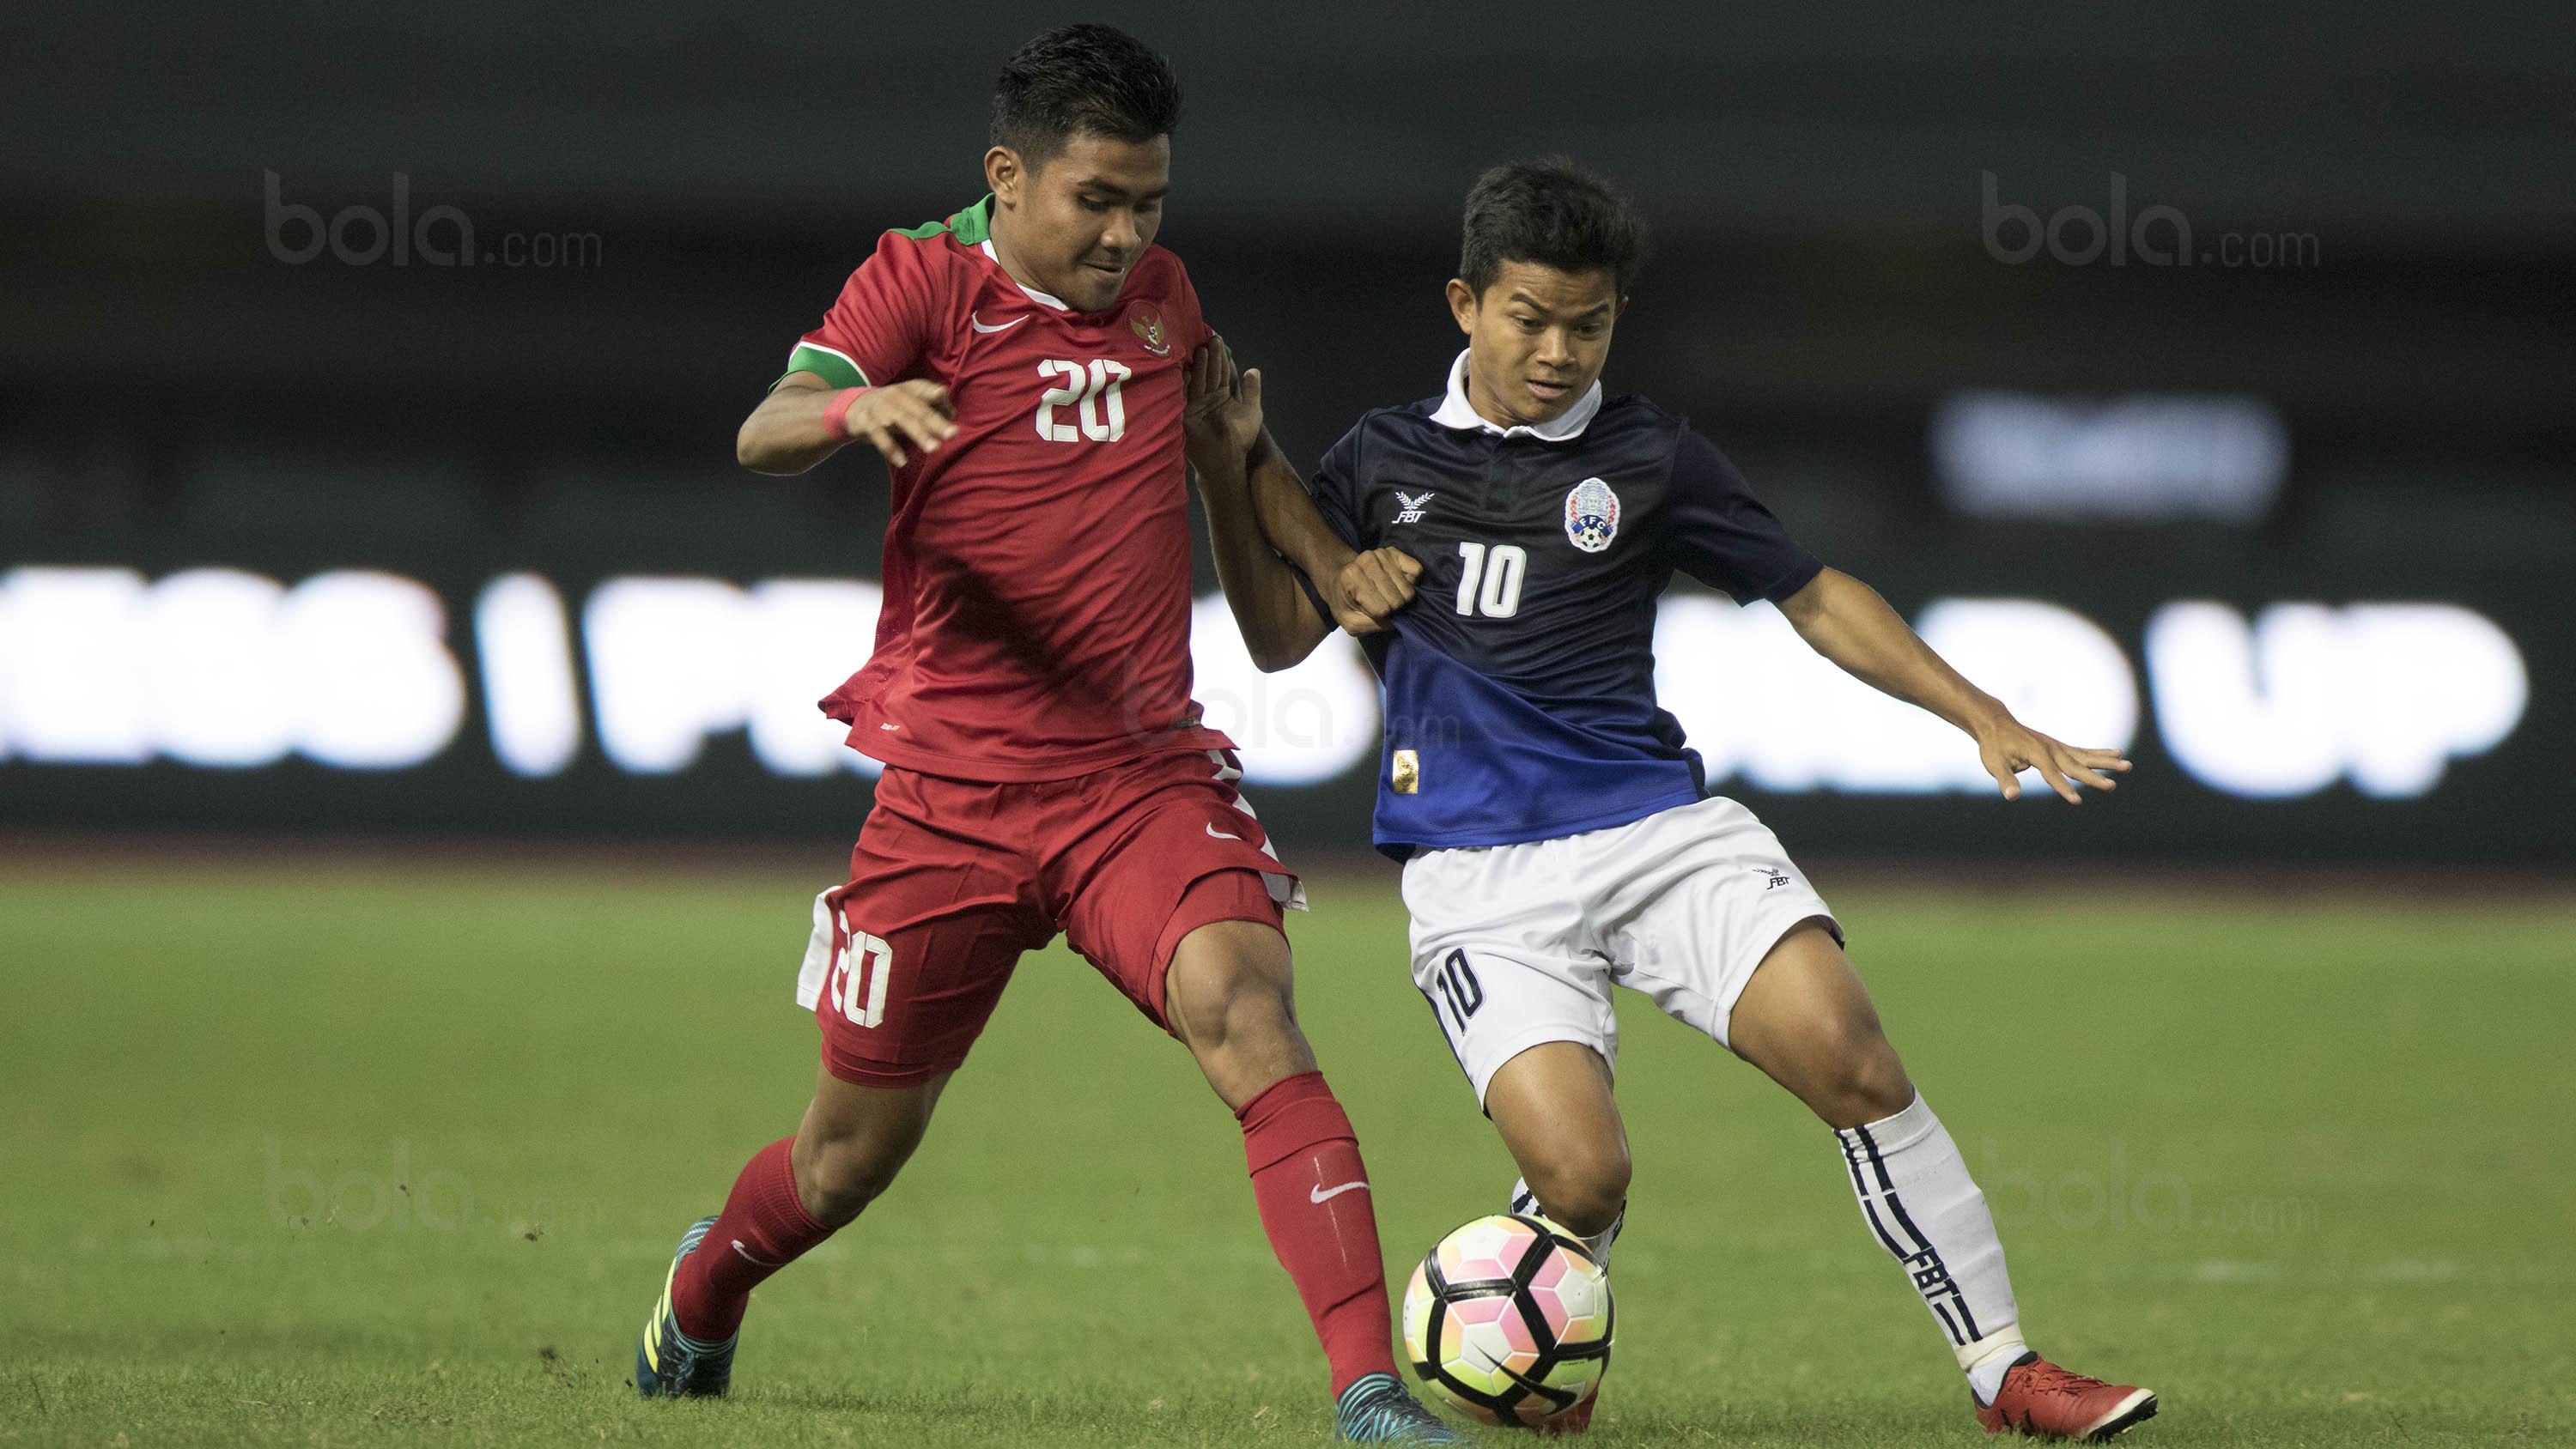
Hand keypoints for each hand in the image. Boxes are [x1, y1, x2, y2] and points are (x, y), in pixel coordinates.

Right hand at [842, 380, 955, 466]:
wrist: (855, 406)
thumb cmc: (893, 407)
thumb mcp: (911, 402)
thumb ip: (933, 406)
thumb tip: (952, 414)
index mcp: (909, 389)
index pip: (923, 389)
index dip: (934, 393)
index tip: (944, 398)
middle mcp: (895, 395)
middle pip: (919, 409)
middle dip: (936, 422)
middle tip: (952, 434)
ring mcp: (880, 408)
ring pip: (901, 420)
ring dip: (919, 434)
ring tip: (934, 448)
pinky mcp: (865, 421)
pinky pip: (878, 435)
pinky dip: (890, 448)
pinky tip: (902, 461)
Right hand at [1183, 337, 1262, 467]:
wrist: (1225, 460)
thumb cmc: (1239, 439)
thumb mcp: (1251, 411)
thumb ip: (1252, 391)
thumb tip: (1254, 370)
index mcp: (1224, 395)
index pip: (1223, 371)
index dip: (1222, 356)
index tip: (1219, 339)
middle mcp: (1209, 396)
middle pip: (1211, 372)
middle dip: (1212, 355)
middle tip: (1212, 337)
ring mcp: (1197, 403)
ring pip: (1201, 379)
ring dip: (1202, 364)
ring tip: (1204, 347)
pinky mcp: (1187, 412)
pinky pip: (1188, 393)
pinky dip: (1190, 380)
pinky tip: (1190, 367)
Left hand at [1325, 547, 1421, 634]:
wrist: (1341, 579)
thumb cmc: (1347, 601)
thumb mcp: (1350, 622)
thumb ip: (1370, 625)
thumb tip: (1396, 619)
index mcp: (1351, 577)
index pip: (1382, 609)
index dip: (1379, 615)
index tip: (1371, 610)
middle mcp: (1366, 560)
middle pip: (1398, 600)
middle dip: (1392, 607)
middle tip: (1381, 602)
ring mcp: (1382, 553)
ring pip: (1408, 588)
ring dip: (1401, 596)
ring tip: (1386, 593)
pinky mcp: (1395, 552)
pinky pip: (1417, 570)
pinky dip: (1412, 581)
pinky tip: (1397, 582)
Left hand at [1974, 717, 2133, 802]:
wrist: (1997, 724)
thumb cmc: (1994, 746)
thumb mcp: (1994, 763)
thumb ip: (2005, 780)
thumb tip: (2011, 796)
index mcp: (2036, 753)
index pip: (2051, 774)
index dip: (2062, 788)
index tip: (2076, 801)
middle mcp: (2051, 748)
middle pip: (2076, 766)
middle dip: (2094, 778)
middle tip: (2112, 786)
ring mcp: (2057, 747)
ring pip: (2086, 756)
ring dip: (2106, 762)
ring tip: (2128, 766)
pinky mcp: (2060, 747)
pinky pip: (2083, 752)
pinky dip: (2100, 753)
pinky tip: (2117, 754)